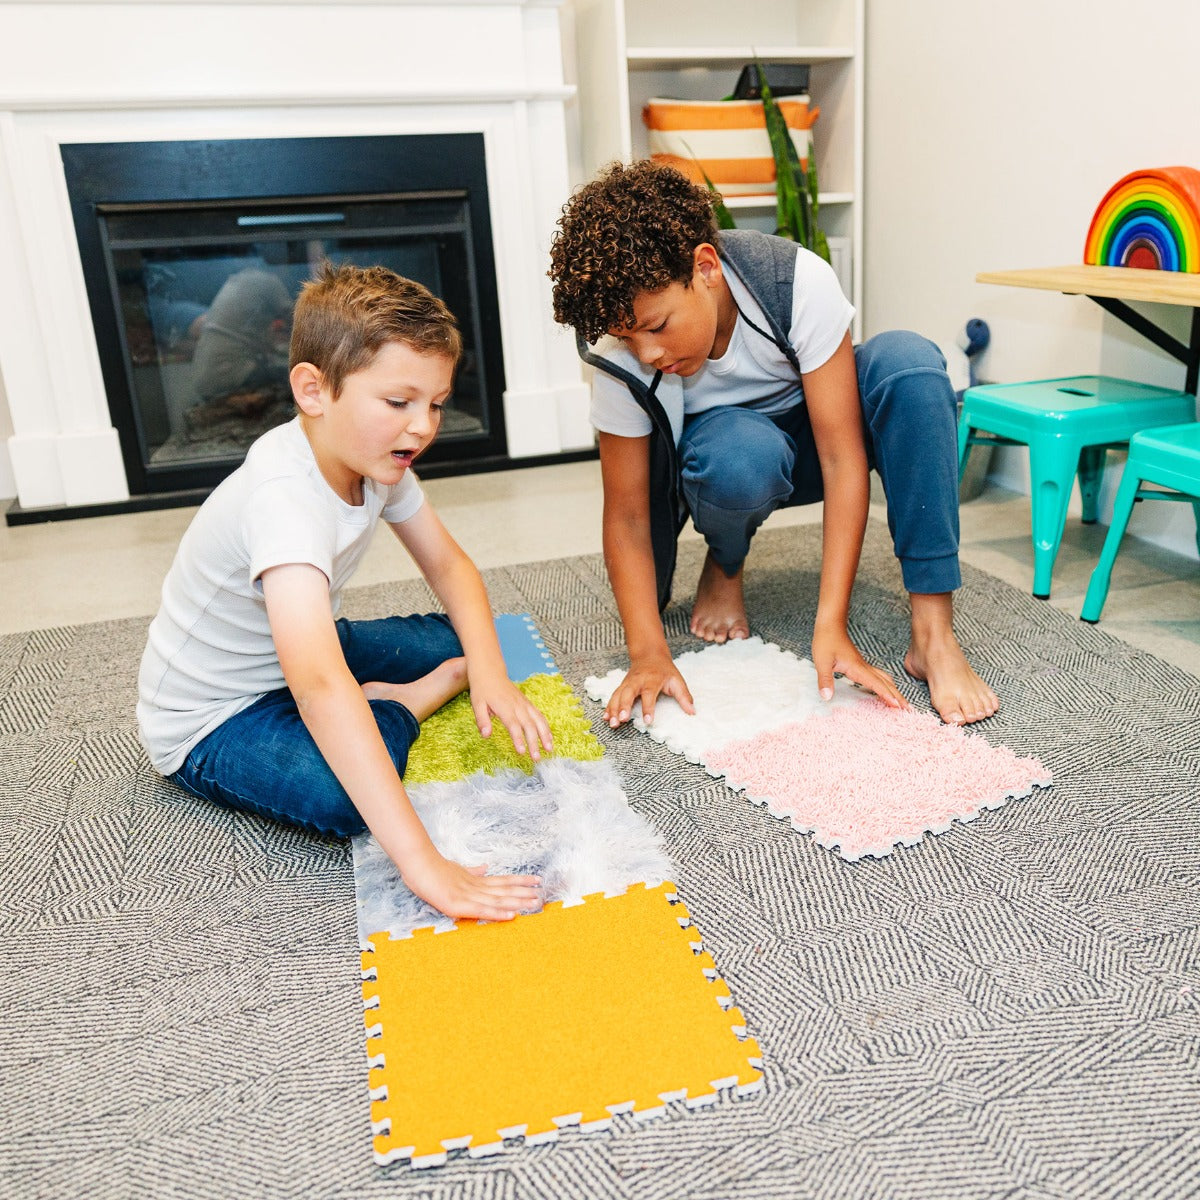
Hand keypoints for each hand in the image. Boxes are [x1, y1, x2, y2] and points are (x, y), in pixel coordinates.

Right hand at [402, 846, 542, 920]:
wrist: (417, 864)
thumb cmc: (433, 869)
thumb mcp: (456, 870)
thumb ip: (472, 871)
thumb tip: (485, 868)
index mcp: (475, 880)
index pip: (502, 880)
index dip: (520, 881)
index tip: (536, 880)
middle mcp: (475, 887)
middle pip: (504, 890)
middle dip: (524, 892)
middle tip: (542, 894)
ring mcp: (468, 895)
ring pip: (498, 899)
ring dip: (517, 902)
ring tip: (534, 903)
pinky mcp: (458, 905)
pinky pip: (482, 910)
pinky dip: (498, 913)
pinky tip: (512, 915)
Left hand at [469, 674, 553, 759]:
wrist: (490, 671)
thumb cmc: (482, 689)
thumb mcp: (476, 704)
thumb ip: (482, 720)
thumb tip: (486, 735)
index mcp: (504, 707)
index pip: (513, 725)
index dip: (518, 739)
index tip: (521, 752)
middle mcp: (517, 706)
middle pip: (529, 726)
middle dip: (534, 742)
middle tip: (536, 758)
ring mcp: (524, 704)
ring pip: (538, 720)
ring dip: (545, 735)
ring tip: (549, 750)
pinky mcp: (527, 703)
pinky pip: (539, 716)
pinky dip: (546, 727)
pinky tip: (548, 739)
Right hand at [605, 652, 694, 727]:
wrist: (649, 655)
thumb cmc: (665, 670)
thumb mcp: (677, 680)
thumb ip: (684, 696)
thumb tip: (692, 712)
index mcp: (652, 679)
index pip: (649, 694)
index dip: (648, 708)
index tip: (647, 721)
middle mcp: (637, 681)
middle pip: (628, 693)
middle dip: (624, 707)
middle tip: (622, 720)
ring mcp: (627, 683)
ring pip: (618, 695)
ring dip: (613, 709)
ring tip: (612, 723)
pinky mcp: (622, 686)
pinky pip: (613, 696)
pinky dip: (609, 707)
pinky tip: (605, 718)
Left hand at [811, 622, 906, 709]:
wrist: (830, 626)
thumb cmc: (826, 641)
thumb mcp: (822, 662)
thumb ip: (825, 680)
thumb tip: (827, 697)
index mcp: (857, 668)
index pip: (876, 683)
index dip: (887, 695)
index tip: (897, 706)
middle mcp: (864, 667)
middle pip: (886, 683)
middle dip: (897, 696)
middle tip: (908, 709)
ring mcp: (863, 665)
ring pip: (884, 679)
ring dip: (894, 690)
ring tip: (901, 702)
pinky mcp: (860, 664)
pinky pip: (877, 676)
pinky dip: (885, 685)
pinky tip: (885, 688)